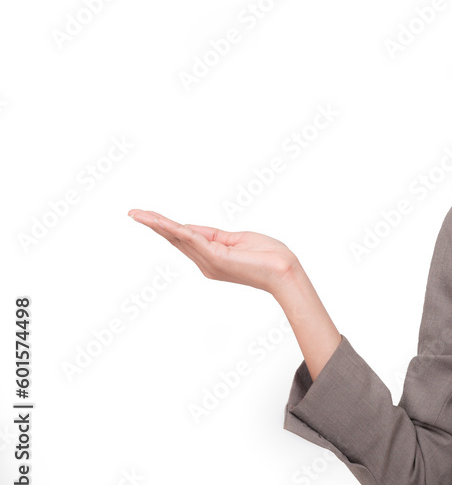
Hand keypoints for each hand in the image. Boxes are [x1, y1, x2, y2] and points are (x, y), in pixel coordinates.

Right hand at [128, 209, 299, 296]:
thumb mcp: (239, 239)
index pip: (186, 238)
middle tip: (133, 213)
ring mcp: (210, 262)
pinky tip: (162, 222)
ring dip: (158, 225)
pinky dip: (177, 230)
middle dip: (154, 225)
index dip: (170, 225)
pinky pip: (193, 240)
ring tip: (139, 215)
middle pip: (175, 239)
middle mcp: (206, 263)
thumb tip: (193, 229)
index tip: (152, 216)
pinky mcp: (217, 259)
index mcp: (211, 258)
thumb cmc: (269, 256)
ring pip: (179, 239)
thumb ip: (216, 235)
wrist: (285, 270)